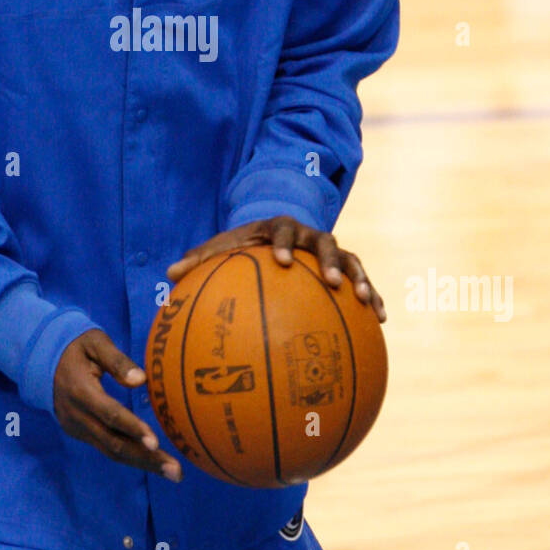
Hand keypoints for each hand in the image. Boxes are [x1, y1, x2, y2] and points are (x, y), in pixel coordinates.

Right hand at [53, 330, 182, 480]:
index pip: (110, 414)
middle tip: (176, 472)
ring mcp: (76, 427)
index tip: (156, 443)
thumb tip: (141, 380)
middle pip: (114, 442)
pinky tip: (152, 461)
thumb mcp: (95, 342)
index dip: (133, 428)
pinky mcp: (79, 432)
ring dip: (142, 463)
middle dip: (146, 458)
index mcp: (81, 391)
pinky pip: (106, 447)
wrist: (42, 359)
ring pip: (111, 450)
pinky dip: (130, 456)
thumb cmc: (76, 346)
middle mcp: (77, 415)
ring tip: (172, 473)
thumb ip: (117, 360)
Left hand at [166, 216, 386, 323]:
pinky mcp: (344, 270)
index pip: (283, 231)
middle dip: (330, 261)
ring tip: (367, 302)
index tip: (280, 260)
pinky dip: (374, 298)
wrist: (274, 235)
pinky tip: (381, 321)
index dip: (284, 243)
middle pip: (326, 243)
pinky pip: (362, 283)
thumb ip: (199, 259)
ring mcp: (329, 252)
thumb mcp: (222, 248)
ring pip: (351, 261)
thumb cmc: (243, 247)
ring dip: (361, 279)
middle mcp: (309, 237)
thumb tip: (169, 272)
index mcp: (280, 229)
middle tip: (332, 281)